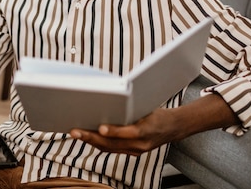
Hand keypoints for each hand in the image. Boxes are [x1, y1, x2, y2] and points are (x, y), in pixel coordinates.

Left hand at [70, 94, 239, 155]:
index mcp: (146, 131)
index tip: (100, 128)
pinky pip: (112, 149)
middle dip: (91, 137)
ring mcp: (136, 150)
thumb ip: (132, 106)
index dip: (113, 132)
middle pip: (112, 143)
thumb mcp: (148, 106)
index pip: (127, 133)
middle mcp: (140, 144)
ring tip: (76, 133)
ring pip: (109, 148)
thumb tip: (113, 97)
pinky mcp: (132, 151)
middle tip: (75, 131)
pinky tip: (87, 137)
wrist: (175, 127)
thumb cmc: (159, 113)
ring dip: (90, 141)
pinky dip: (98, 143)